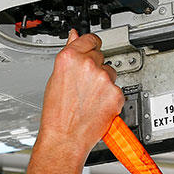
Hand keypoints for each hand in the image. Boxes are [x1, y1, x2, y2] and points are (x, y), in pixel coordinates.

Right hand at [36, 30, 123, 152]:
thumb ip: (69, 55)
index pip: (90, 38)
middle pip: (100, 56)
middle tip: (85, 85)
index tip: (92, 48)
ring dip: (104, 82)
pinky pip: (117, 89)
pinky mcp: (115, 93)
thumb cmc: (57, 113)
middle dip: (95, 67)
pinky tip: (97, 106)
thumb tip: (74, 36)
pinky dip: (111, 97)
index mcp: (69, 57)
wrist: (65, 137)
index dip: (91, 45)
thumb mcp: (55, 78)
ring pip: (110, 72)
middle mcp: (87, 65)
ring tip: (89, 98)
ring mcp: (103, 78)